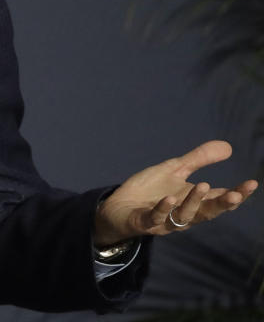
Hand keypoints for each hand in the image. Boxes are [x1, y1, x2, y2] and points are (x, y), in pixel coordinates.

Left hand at [94, 140, 257, 245]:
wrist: (118, 206)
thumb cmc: (149, 190)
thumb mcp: (175, 170)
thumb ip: (199, 159)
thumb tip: (229, 146)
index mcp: (193, 202)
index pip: (219, 199)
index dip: (236, 194)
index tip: (251, 183)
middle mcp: (183, 214)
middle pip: (207, 212)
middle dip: (222, 204)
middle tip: (235, 194)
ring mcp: (165, 220)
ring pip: (184, 216)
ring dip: (193, 202)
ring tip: (202, 185)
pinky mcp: (145, 222)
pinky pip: (156, 218)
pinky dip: (163, 209)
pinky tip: (168, 198)